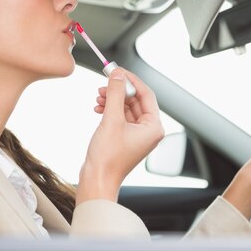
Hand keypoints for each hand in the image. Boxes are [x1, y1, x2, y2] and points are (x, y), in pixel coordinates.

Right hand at [76, 68, 163, 204]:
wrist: (97, 180)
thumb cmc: (108, 158)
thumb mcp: (111, 119)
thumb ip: (115, 93)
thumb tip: (117, 75)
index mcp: (154, 127)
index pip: (146, 94)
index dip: (131, 80)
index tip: (118, 71)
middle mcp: (148, 131)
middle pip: (136, 100)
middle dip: (119, 91)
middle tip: (105, 83)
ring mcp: (137, 135)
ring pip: (126, 107)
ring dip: (112, 100)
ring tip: (98, 98)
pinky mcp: (125, 138)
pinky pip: (120, 117)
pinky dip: (110, 110)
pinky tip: (98, 108)